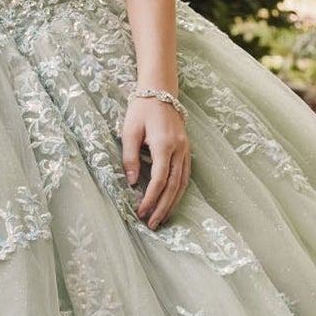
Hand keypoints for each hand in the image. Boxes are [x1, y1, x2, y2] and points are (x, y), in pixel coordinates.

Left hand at [121, 96, 191, 229]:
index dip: (151, 198)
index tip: (141, 212)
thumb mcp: (129, 131)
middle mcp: (179, 149)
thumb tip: (131, 182)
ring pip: (182, 183)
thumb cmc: (141, 110)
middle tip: (152, 224)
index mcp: (164, 144)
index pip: (159, 179)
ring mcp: (185, 150)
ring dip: (172, 203)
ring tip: (161, 219)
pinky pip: (185, 175)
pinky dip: (179, 191)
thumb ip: (130, 157)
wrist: (160, 91)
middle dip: (163, 207)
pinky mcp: (186, 150)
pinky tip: (171, 202)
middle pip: (173, 186)